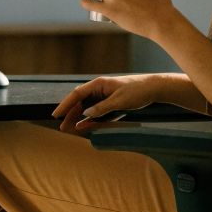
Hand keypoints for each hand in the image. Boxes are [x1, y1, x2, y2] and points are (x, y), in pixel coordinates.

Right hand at [51, 74, 167, 133]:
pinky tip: (82, 126)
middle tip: (61, 126)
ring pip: (86, 107)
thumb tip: (85, 113)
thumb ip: (102, 108)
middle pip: (79, 102)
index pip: (77, 94)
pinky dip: (88, 119)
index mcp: (99, 84)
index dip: (65, 105)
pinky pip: (96, 111)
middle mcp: (99, 89)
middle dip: (69, 114)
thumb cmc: (137, 91)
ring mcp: (104, 96)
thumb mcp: (119, 101)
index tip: (56, 114)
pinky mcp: (110, 103)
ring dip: (77, 117)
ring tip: (69, 128)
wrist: (154, 88)